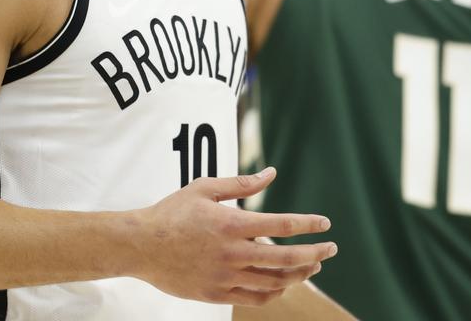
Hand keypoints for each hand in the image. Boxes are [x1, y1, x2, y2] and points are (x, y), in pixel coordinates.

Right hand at [129, 167, 337, 305]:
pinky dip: (275, 291)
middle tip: (330, 250)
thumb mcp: (204, 188)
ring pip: (274, 282)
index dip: (308, 225)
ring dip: (298, 275)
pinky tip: (283, 283)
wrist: (140, 246)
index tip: (325, 223)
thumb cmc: (172, 212)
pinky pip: (255, 298)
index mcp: (230, 224)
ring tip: (311, 266)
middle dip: (314, 254)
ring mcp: (224, 277)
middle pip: (286, 259)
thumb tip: (272, 173)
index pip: (281, 225)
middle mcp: (231, 253)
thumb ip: (241, 183)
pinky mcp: (216, 294)